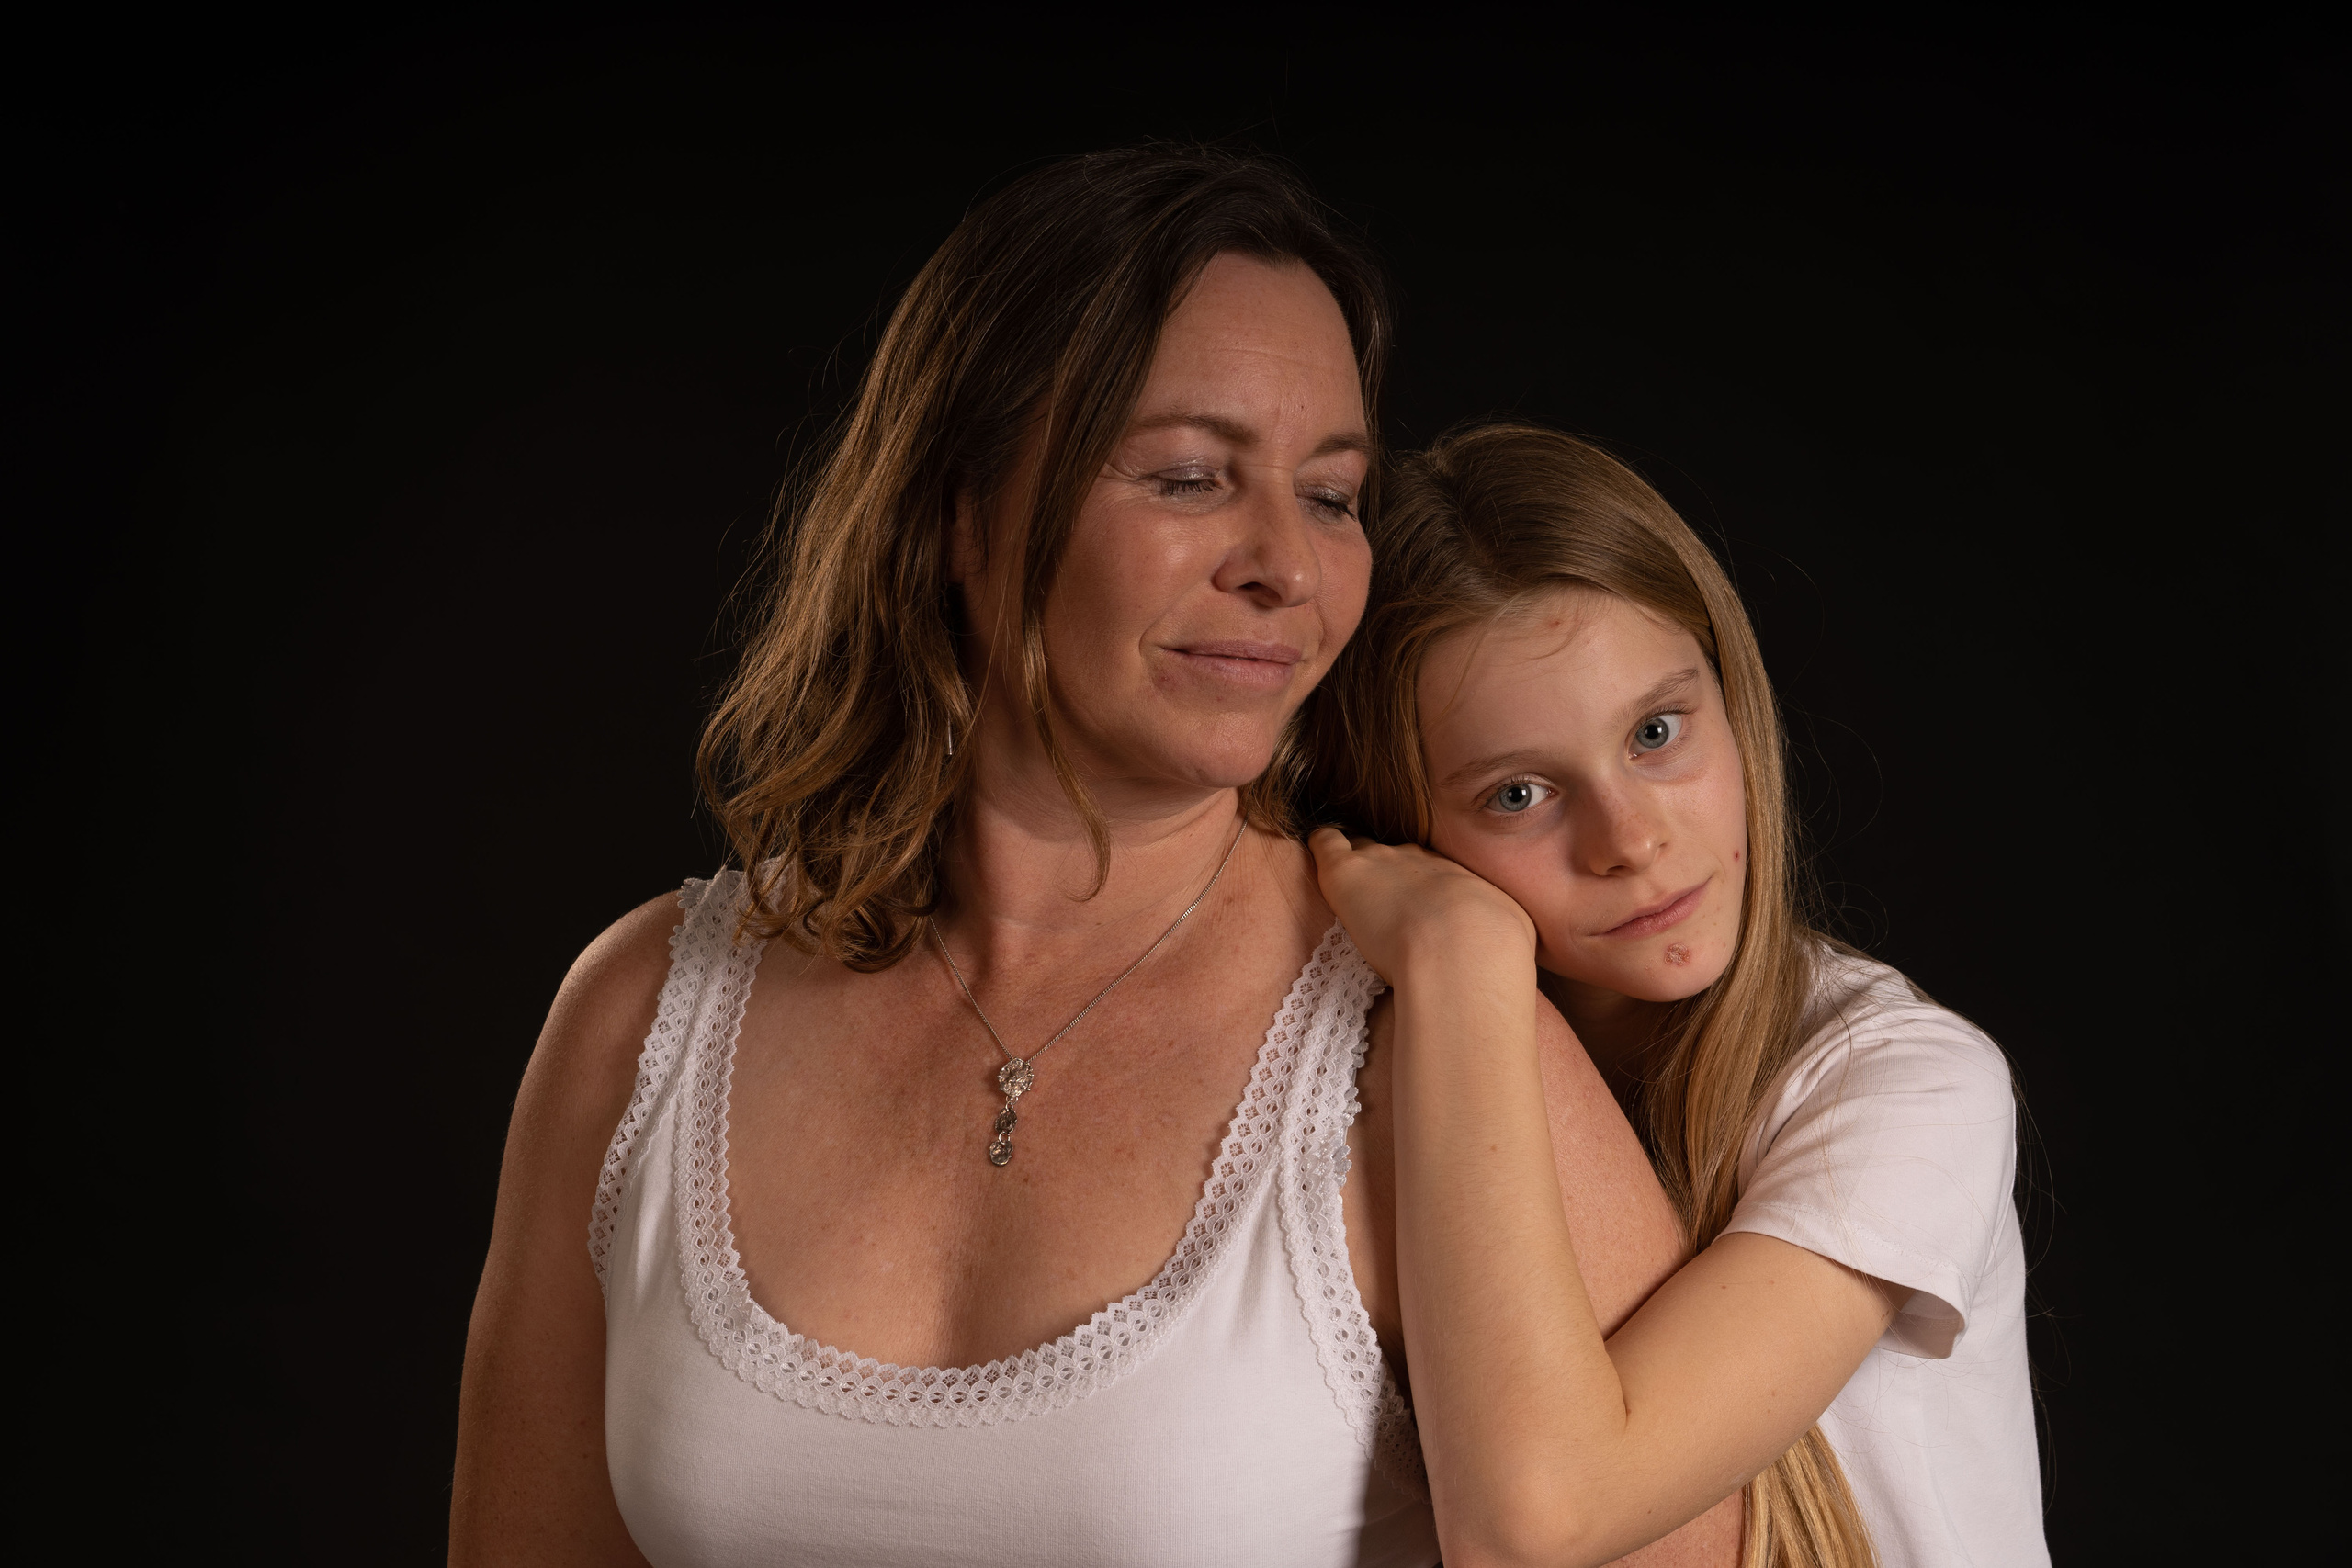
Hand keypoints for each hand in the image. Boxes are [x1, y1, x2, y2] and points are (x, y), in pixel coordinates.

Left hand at [1308, 827, 1536, 986]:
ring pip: (1361, 848)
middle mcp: (1418, 860)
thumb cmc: (1493, 948)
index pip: (1430, 870)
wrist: (1461, 947)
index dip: (1420, 884)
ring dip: (1356, 862)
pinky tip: (1316, 846)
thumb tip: (1507, 937)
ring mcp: (1380, 861)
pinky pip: (1326, 841)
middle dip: (1390, 872)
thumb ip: (1500, 928)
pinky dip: (1322, 843)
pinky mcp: (1345, 871)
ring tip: (1349, 878)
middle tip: (1383, 898)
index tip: (1418, 904)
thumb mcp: (1509, 931)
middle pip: (1396, 855)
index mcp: (1454, 875)